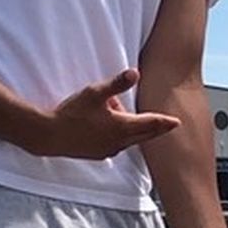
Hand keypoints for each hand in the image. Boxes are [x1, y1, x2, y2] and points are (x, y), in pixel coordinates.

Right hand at [30, 69, 179, 159]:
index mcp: (121, 127)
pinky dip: (124, 137)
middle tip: (169, 125)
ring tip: (135, 120)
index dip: (165, 122)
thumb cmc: (72, 113)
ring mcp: (108, 150)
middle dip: (157, 129)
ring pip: (131, 141)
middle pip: (145, 135)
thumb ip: (116, 84)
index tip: (177, 122)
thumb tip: (135, 72)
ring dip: (137, 131)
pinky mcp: (98, 154)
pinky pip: (118, 146)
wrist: (50, 135)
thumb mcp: (95, 93)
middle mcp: (118, 142)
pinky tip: (116, 131)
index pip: (150, 124)